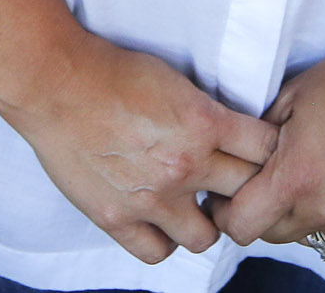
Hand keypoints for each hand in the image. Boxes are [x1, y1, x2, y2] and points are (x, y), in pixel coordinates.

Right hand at [0, 32, 279, 264]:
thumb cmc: (113, 72)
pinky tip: (160, 221)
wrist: (56, 84)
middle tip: (232, 182)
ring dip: (206, 222)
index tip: (261, 152)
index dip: (268, 151)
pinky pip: (158, 251)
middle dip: (244, 187)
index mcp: (203, 122)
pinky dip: (163, 240)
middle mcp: (185, 165)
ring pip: (207, 236)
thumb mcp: (176, 81)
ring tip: (194, 205)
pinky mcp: (117, 218)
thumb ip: (206, 114)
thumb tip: (232, 135)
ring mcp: (152, 198)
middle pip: (246, 192)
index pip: (266, 149)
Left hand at [216, 27, 324, 248]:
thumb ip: (259, 143)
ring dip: (298, 213)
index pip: (241, 226)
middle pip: (271, 235)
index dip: (227, 211)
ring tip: (308, 172)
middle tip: (266, 179)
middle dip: (261, 212)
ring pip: (307, 234)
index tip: (229, 193)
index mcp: (298, 178)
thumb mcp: (290, 99)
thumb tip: (239, 166)